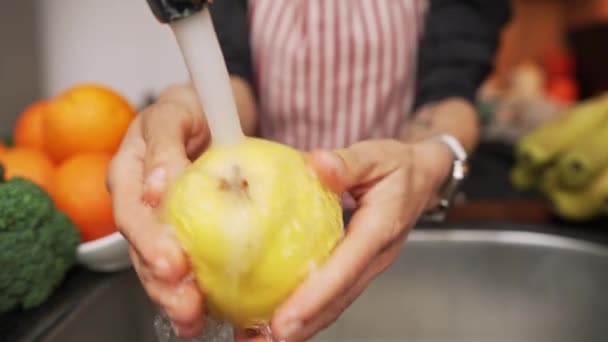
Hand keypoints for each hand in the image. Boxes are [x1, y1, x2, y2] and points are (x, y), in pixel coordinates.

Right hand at [107, 84, 210, 337]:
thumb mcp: (175, 112)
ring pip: (157, 263)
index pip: (131, 211)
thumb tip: (158, 186)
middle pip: (140, 248)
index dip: (148, 240)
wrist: (208, 111)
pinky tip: (206, 309)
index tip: (173, 263)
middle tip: (186, 305)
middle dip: (160, 282)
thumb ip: (165, 144)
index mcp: (129, 171)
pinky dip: (192, 287)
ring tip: (193, 319)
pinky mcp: (181, 230)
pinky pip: (181, 262)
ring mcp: (158, 219)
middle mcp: (138, 200)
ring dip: (173, 295)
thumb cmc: (189, 108)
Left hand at [263, 138, 453, 340]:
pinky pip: (333, 294)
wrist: (423, 177)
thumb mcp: (376, 155)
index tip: (286, 319)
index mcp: (380, 229)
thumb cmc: (399, 166)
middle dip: (304, 324)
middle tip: (265, 340)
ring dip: (303, 325)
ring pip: (335, 303)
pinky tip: (277, 316)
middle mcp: (375, 256)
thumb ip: (348, 162)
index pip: (346, 268)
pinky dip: (308, 310)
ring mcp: (368, 266)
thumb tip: (318, 165)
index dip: (316, 296)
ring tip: (262, 338)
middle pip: (339, 299)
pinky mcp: (357, 268)